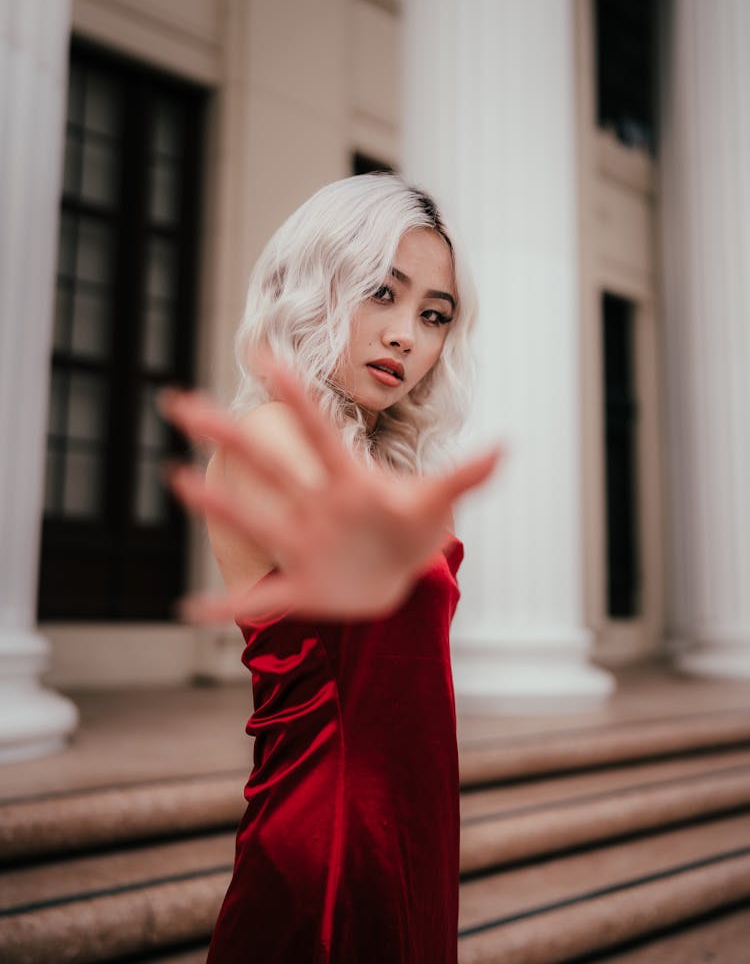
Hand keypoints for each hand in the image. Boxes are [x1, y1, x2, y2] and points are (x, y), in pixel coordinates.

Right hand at [159, 361, 502, 622]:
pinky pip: (263, 596)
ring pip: (255, 521)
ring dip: (218, 503)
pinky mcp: (303, 587)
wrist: (394, 574)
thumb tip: (506, 446)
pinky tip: (189, 607)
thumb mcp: (437, 503)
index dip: (297, 399)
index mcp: (347, 483)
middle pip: (269, 466)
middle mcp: (315, 507)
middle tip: (180, 403)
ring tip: (175, 477)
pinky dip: (229, 604)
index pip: (320, 434)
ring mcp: (304, 546)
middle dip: (227, 435)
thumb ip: (466, 477)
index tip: (266, 355)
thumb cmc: (411, 528)